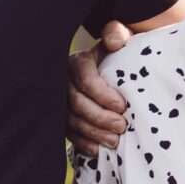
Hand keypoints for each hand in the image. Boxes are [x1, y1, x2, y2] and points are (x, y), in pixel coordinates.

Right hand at [67, 21, 132, 151]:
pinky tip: (98, 150)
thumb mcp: (119, 38)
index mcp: (77, 62)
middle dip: (99, 117)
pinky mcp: (63, 119)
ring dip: (93, 133)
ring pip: (72, 121)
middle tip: (122, 126)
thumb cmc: (117, 54)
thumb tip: (115, 41)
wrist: (112, 69)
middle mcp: (64, 81)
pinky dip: (83, 143)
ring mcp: (61, 102)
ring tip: (115, 141)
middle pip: (76, 103)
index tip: (123, 105)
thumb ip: (117, 33)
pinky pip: (69, 134)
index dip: (102, 94)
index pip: (85, 79)